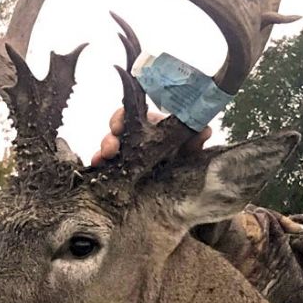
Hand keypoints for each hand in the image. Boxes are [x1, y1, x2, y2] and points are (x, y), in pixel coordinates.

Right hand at [91, 107, 210, 165]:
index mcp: (151, 126)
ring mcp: (126, 153)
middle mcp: (136, 136)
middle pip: (116, 129)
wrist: (185, 188)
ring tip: (103, 157)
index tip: (118, 126)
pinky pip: (105, 164)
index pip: (132, 113)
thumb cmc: (186, 159)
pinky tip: (96, 166)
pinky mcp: (119, 170)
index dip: (122, 117)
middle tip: (111, 147)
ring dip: (103, 149)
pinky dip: (98, 163)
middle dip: (110, 136)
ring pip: (109, 145)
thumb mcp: (193, 150)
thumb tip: (206, 131)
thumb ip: (197, 140)